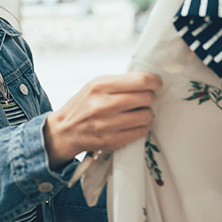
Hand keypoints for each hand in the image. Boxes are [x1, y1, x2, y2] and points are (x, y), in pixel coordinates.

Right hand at [43, 71, 161, 168]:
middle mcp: (104, 105)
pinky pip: (141, 131)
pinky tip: (133, 123)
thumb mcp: (96, 85)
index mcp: (101, 86)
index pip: (141, 81)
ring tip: (136, 112)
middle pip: (146, 98)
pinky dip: (141, 127)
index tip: (156, 83)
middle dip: (149, 97)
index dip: (154, 81)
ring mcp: (108, 124)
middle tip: (143, 98)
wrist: (65, 130)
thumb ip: (120, 81)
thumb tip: (149, 80)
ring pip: (146, 116)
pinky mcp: (112, 140)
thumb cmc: (84, 104)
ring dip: (146, 113)